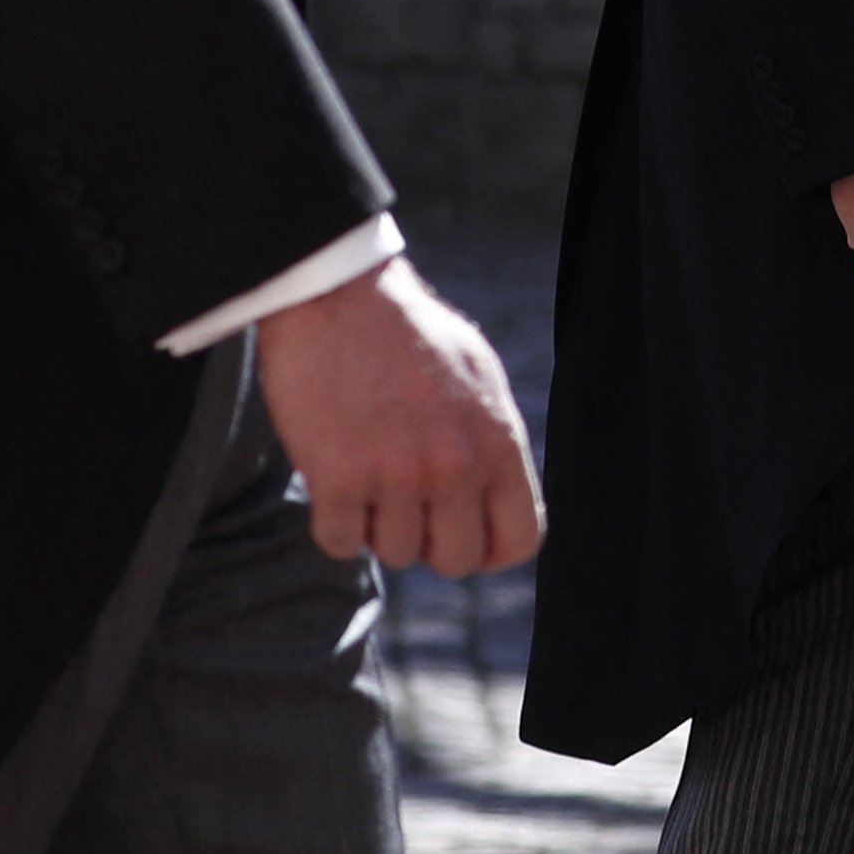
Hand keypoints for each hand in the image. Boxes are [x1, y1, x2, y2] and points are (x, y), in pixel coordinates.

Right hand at [257, 256, 543, 576]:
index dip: (489, 547)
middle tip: (404, 496)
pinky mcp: (339, 480)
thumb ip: (492, 441)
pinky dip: (333, 518)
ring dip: (377, 520)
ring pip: (395, 553)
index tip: (460, 531)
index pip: (520, 538)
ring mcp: (397, 475)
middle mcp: (455, 464)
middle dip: (429, 538)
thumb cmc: (406, 331)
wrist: (335, 292)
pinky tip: (332, 470)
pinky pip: (341, 543)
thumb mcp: (476, 375)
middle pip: (455, 560)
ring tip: (367, 462)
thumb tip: (498, 502)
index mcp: (497, 438)